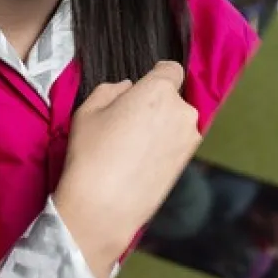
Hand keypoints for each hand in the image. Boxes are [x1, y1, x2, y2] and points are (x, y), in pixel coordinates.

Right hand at [53, 61, 201, 277]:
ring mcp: (189, 140)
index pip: (171, 70)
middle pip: (173, 99)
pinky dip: (164, 149)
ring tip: (133, 148)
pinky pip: (177, 145)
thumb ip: (111, 89)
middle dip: (156, 105)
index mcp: (159, 91)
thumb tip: (128, 88)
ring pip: (176, 123)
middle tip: (128, 124)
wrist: (103, 207)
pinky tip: (141, 164)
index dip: (156, 76)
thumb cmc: (91, 153)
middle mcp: (182, 111)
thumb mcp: (88, 110)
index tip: (142, 89)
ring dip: (162, 128)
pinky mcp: (189, 164)